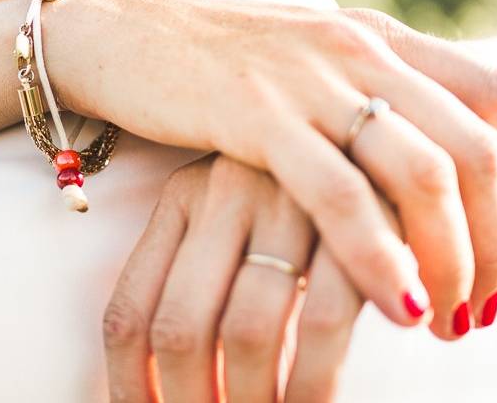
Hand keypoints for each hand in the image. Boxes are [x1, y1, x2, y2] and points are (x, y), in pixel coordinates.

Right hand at [49, 0, 496, 336]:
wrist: (122, 34)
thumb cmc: (212, 64)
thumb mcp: (304, 70)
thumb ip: (361, 103)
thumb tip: (409, 176)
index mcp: (377, 41)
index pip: (494, 102)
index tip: (495, 253)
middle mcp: (358, 52)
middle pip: (474, 153)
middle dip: (494, 244)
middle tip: (478, 308)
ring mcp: (309, 81)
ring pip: (421, 175)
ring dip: (450, 261)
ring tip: (444, 321)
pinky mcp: (256, 115)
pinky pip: (338, 194)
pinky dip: (378, 256)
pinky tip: (396, 305)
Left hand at [103, 154, 392, 402]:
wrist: (368, 121)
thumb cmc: (291, 180)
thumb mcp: (227, 206)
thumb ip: (191, 270)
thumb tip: (157, 368)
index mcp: (180, 197)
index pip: (128, 309)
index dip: (128, 383)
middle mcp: (223, 195)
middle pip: (179, 329)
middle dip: (187, 402)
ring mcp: (285, 202)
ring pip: (244, 332)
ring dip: (250, 401)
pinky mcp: (351, 218)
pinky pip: (320, 322)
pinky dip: (313, 382)